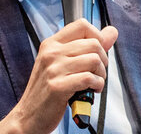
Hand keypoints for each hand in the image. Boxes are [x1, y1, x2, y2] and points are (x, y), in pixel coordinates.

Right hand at [0, 19, 117, 133]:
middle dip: (103, 60)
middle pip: (93, 43)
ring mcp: (53, 69)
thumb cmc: (47, 90)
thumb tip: (111, 32)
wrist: (29, 116)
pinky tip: (92, 90)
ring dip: (101, 74)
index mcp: (51, 44)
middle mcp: (51, 53)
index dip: (97, 36)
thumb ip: (87, 46)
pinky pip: (89, 78)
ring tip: (94, 82)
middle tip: (97, 71)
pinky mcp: (58, 86)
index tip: (98, 51)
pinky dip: (97, 85)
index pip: (82, 25)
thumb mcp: (62, 63)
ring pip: (94, 60)